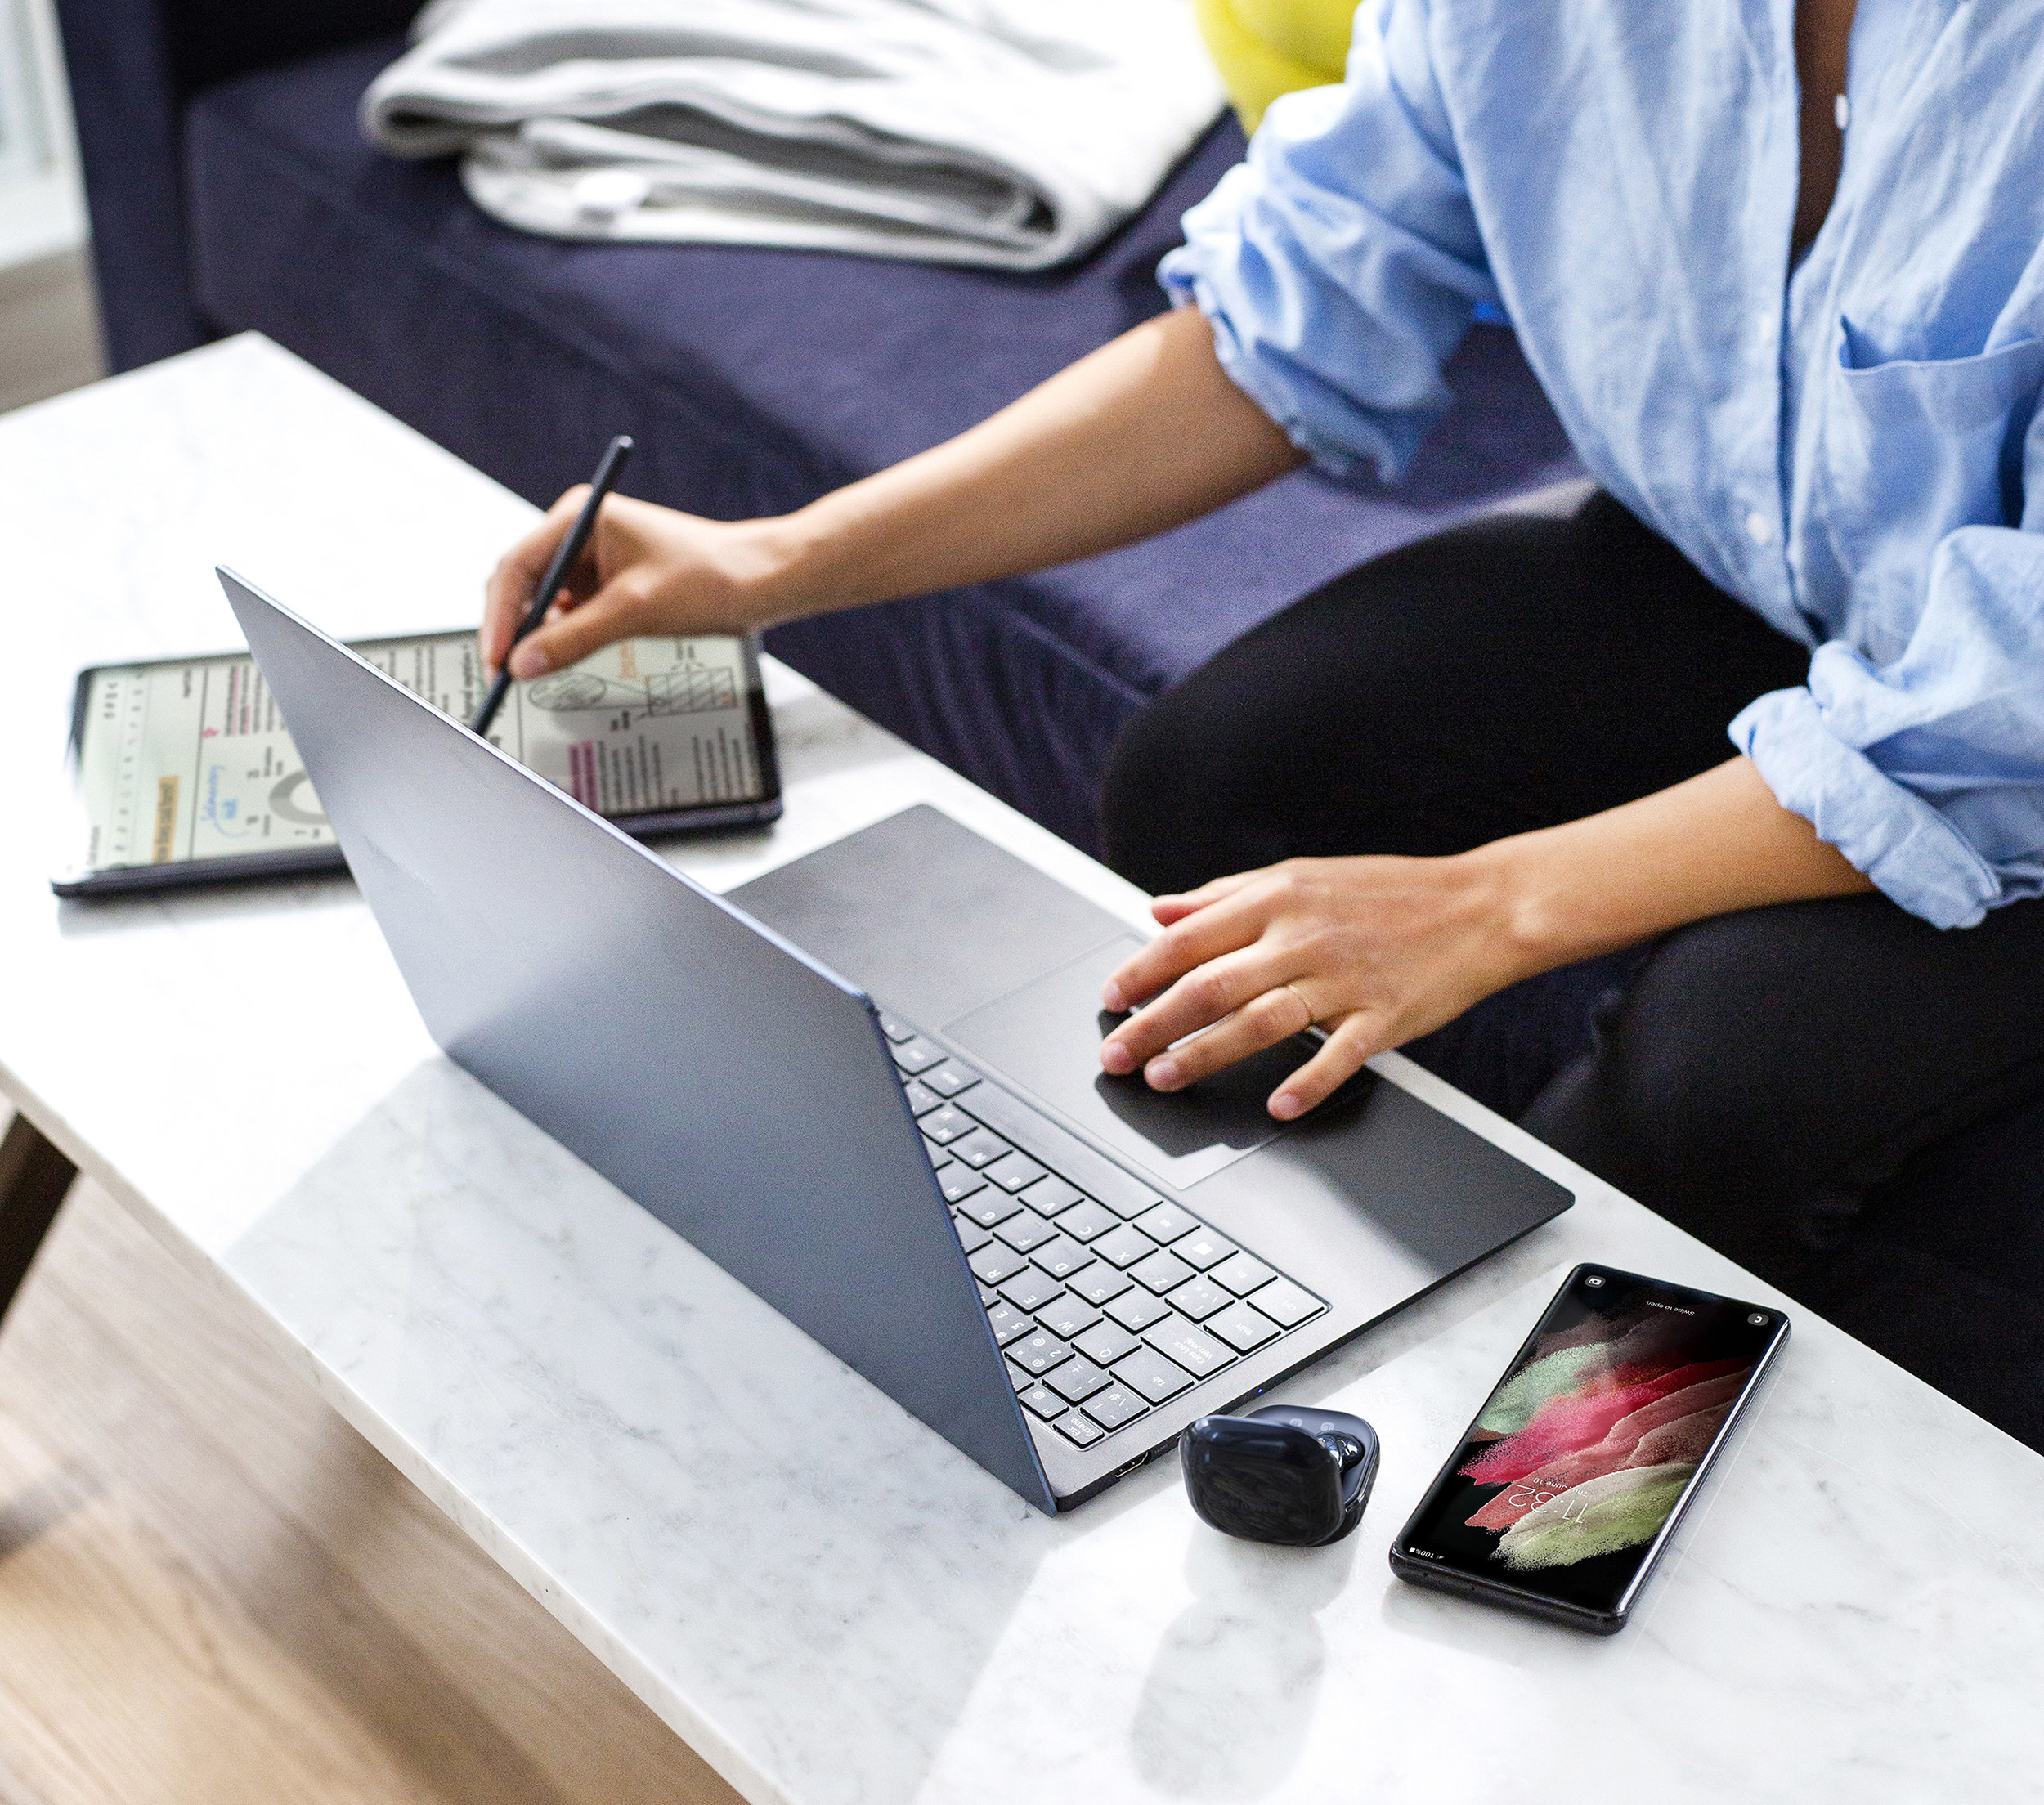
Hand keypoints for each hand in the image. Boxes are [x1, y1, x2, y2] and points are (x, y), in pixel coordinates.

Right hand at [482, 490, 791, 678]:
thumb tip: (523, 664)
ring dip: (536, 635)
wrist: (757, 583)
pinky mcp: (607, 584)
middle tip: (506, 674)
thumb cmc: (708, 577)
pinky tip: (560, 659)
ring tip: (532, 672)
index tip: (497, 656)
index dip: (500, 615)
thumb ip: (573, 638)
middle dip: (513, 628)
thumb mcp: (634, 610)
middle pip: (523, 583)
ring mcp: (592, 558)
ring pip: (544, 602)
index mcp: (581, 516)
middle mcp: (580, 532)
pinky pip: (569, 614)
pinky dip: (561, 637)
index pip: (519, 566)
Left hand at [1097, 853, 1536, 1120]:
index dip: (1140, 970)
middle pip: (1210, 983)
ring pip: (1259, 1020)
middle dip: (1152, 1022)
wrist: (1480, 906)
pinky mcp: (1383, 1015)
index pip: (1189, 937)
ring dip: (1204, 1053)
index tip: (1110, 998)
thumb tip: (1159, 909)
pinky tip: (1276, 1107)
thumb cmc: (1387, 892)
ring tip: (1163, 1077)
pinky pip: (1338, 1055)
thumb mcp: (1300, 876)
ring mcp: (1344, 978)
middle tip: (1116, 1055)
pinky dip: (1307, 1082)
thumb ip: (1225, 895)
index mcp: (1277, 898)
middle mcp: (1302, 936)